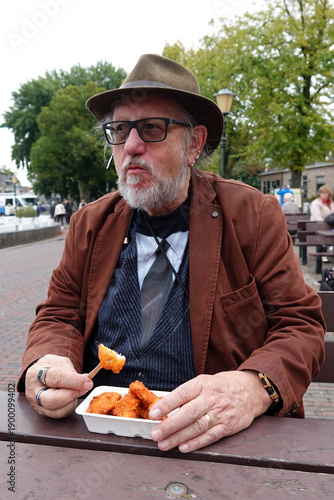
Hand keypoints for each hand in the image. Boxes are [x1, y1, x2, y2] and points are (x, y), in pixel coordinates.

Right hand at [25, 354, 92, 418]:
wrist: (39, 373)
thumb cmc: (50, 367)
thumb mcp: (60, 362)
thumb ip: (71, 371)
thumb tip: (85, 381)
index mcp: (36, 374)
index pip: (56, 379)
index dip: (74, 381)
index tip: (88, 382)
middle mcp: (34, 392)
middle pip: (53, 401)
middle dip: (72, 395)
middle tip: (85, 388)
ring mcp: (37, 405)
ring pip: (58, 411)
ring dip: (73, 401)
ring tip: (77, 390)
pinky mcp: (44, 413)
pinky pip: (61, 414)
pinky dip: (70, 406)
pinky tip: (72, 396)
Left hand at [149, 370, 271, 452]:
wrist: (251, 390)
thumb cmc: (221, 386)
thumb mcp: (204, 382)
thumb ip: (187, 394)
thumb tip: (164, 408)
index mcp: (203, 384)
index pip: (182, 394)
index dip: (167, 404)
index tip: (153, 413)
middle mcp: (211, 398)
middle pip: (188, 413)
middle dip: (170, 425)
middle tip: (155, 434)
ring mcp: (220, 413)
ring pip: (197, 427)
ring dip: (179, 438)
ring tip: (164, 444)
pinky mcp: (228, 426)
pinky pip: (210, 436)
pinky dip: (195, 443)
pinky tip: (183, 448)